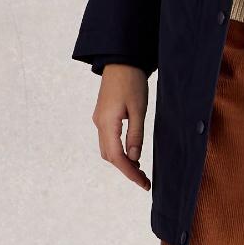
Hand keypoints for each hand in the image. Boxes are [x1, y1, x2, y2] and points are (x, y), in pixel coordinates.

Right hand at [93, 65, 150, 190]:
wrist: (120, 60)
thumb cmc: (131, 81)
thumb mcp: (139, 109)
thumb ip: (136, 135)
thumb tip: (134, 158)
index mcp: (107, 123)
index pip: (117, 157)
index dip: (130, 173)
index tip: (144, 184)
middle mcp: (99, 124)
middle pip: (110, 156)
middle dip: (126, 170)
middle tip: (144, 180)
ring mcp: (99, 120)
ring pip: (108, 149)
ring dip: (122, 162)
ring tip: (140, 170)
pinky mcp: (103, 116)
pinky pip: (108, 140)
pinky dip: (119, 151)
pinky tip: (131, 154)